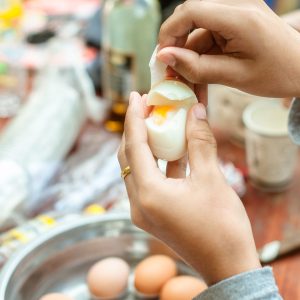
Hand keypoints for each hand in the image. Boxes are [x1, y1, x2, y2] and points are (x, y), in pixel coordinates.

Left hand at [118, 92, 260, 284]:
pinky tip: (169, 147)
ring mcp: (143, 210)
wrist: (227, 265)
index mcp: (149, 194)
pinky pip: (148, 180)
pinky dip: (156, 162)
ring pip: (136, 168)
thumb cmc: (222, 226)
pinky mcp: (153, 213)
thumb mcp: (211, 179)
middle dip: (136, 129)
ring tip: (156, 121)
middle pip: (128, 156)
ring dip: (145, 144)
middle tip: (146, 106)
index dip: (135, 118)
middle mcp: (138, 203)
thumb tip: (196, 111)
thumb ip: (200, 142)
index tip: (136, 95)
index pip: (134, 146)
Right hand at [157, 0, 299, 97]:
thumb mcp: (234, 76)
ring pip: (197, 28)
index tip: (162, 57)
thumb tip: (164, 57)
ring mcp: (237, 11)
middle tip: (170, 70)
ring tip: (187, 80)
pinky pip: (208, 34)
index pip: (191, 11)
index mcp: (240, 17)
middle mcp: (238, 6)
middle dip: (176, 43)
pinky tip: (200, 72)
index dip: (169, 32)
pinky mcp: (236, 20)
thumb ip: (196, 67)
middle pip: (191, 16)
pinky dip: (200, 53)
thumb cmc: (276, 74)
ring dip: (188, 53)